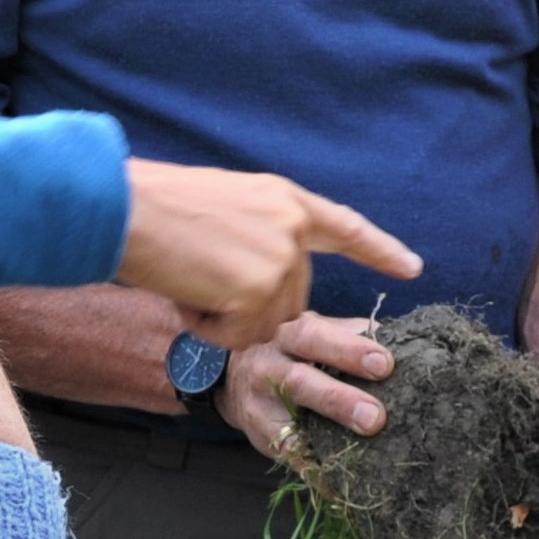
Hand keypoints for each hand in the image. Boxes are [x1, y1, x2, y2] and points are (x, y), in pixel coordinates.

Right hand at [118, 160, 422, 349]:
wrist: (125, 208)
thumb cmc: (156, 206)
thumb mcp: (224, 205)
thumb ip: (258, 232)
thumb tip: (268, 276)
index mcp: (284, 200)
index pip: (344, 227)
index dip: (379, 249)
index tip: (413, 268)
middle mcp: (291, 228)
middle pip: (290, 300)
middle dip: (246, 305)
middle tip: (198, 276)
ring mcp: (278, 260)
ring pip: (263, 325)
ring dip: (221, 318)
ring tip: (188, 279)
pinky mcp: (258, 292)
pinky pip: (238, 338)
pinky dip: (207, 329)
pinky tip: (186, 295)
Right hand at [214, 310, 393, 459]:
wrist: (236, 375)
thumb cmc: (294, 349)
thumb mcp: (316, 330)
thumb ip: (351, 333)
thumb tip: (401, 338)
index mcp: (288, 333)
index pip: (316, 337)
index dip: (349, 350)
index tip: (385, 364)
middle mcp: (269, 366)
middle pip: (300, 382)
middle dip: (338, 400)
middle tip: (376, 416)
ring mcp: (261, 405)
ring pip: (290, 422)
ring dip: (326, 438)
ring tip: (362, 448)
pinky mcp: (263, 438)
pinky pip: (291, 456)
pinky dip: (317, 470)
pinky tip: (342, 481)